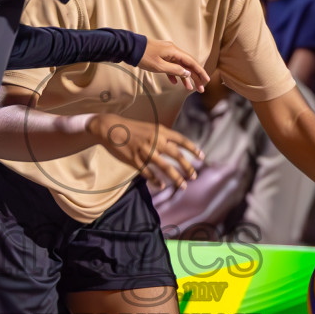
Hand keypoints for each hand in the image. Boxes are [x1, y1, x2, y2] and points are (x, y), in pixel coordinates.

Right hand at [88, 114, 202, 191]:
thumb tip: (178, 148)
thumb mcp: (152, 127)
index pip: (181, 140)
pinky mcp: (135, 159)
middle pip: (176, 155)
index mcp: (161, 131)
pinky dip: (155, 180)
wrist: (112, 127)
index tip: (202, 157)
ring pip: (164, 167)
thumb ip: (164, 137)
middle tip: (194, 176)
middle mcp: (155, 140)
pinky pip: (148, 172)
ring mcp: (145, 150)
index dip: (193, 149)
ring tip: (183, 186)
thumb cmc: (134, 128)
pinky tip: (161, 186)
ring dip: (175, 178)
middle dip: (187, 167)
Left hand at [139, 39, 209, 91]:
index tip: (206, 80)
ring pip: (180, 67)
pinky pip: (171, 66)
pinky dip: (174, 74)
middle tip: (200, 89)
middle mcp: (173, 51)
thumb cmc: (144, 57)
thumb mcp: (160, 66)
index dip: (200, 72)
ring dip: (185, 78)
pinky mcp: (162, 56)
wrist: (130, 48)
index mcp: (174, 52)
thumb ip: (175, 70)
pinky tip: (174, 82)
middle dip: (195, 77)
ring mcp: (167, 53)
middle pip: (188, 65)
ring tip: (188, 89)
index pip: (191, 63)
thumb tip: (187, 73)